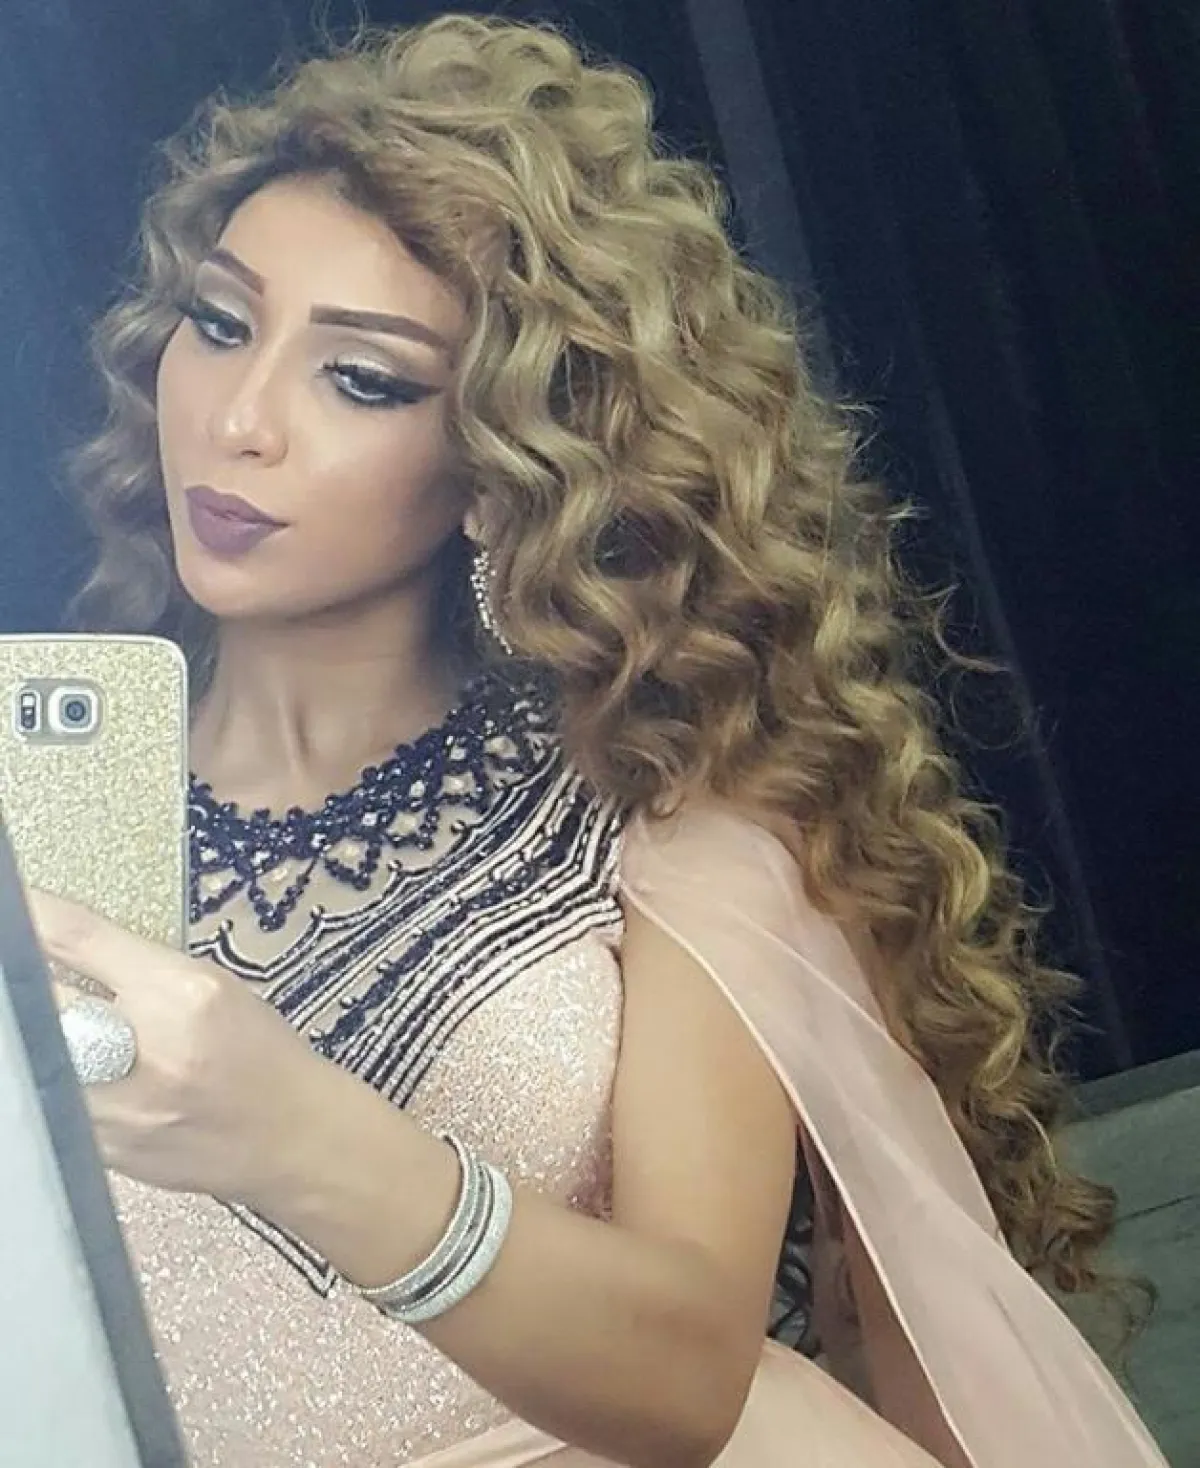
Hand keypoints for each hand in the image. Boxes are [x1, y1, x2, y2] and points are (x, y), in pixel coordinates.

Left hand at [27, 887, 327, 1204]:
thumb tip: (60, 942)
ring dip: (38, 1038)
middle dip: (25, 983)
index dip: (30, 913)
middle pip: (39, 1000)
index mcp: (180, 991)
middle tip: (23, 974)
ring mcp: (119, 1107)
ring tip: (73, 1033)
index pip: (78, 937)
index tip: (13, 903)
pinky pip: (55, 1103)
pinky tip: (83, 1073)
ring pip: (37, 1058)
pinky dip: (56, 1081)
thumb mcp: (212, 985)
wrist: (291, 1135)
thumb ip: (135, 965)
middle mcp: (145, 1047)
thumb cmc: (259, 1052)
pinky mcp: (105, 1151)